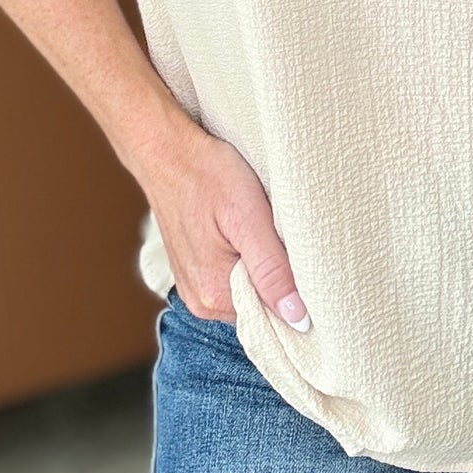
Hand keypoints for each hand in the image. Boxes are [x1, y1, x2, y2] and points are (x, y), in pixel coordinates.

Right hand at [143, 119, 310, 330]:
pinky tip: (246, 234)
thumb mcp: (248, 217)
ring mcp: (195, 287)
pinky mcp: (195, 272)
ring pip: (249, 290)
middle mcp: (201, 301)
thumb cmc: (207, 175)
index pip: (274, 319)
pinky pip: (233, 278)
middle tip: (282, 239)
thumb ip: (273, 270)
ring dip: (264, 268)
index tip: (306, 266)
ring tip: (262, 232)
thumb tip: (299, 319)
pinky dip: (247, 259)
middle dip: (280, 279)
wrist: (166, 152)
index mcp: (215, 295)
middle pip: (262, 306)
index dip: (297, 296)